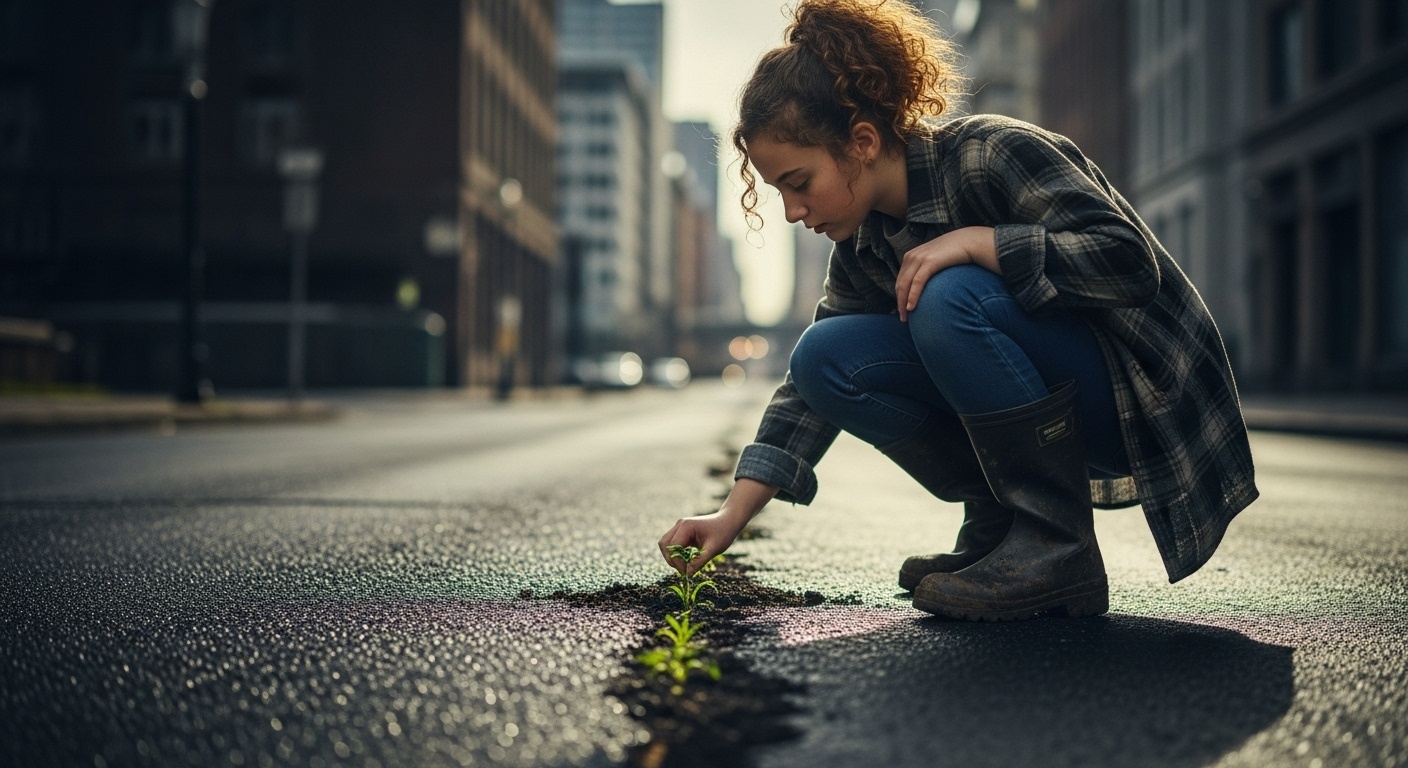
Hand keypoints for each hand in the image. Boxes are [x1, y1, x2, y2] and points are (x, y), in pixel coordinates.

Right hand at [657, 479, 776, 574]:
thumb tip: (687, 574)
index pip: (673, 547)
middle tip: (684, 570)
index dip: (677, 562)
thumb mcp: (713, 549)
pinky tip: (688, 559)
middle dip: (671, 559)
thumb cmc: (723, 533)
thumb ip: (699, 561)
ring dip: (672, 557)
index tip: (687, 572)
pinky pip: (672, 544)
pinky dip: (677, 553)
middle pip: (664, 544)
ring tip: (686, 565)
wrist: (729, 521)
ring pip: (666, 544)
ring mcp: (679, 527)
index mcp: (686, 527)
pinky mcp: (682, 532)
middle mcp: (680, 525)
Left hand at [895, 226, 998, 321]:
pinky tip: (911, 307)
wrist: (968, 242)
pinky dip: (912, 296)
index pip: (900, 281)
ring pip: (905, 285)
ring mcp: (919, 258)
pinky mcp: (929, 262)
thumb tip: (925, 287)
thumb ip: (926, 270)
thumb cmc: (954, 254)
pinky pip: (917, 283)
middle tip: (903, 318)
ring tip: (906, 317)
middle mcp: (911, 257)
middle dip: (899, 303)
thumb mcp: (935, 260)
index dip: (899, 297)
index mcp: (910, 257)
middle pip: (900, 284)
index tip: (902, 310)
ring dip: (903, 303)